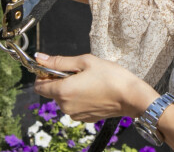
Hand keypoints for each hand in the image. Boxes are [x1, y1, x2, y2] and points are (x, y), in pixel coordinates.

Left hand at [34, 53, 158, 121]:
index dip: (45, 75)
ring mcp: (74, 114)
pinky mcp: (84, 118)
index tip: (58, 67)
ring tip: (91, 80)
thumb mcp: (86, 61)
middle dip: (62, 80)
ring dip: (72, 89)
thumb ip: (61, 61)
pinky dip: (80, 98)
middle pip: (53, 92)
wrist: (130, 96)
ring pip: (65, 99)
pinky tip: (95, 90)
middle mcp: (64, 106)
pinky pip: (75, 106)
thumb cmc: (110, 75)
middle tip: (82, 71)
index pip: (39, 86)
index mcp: (63, 91)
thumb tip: (40, 58)